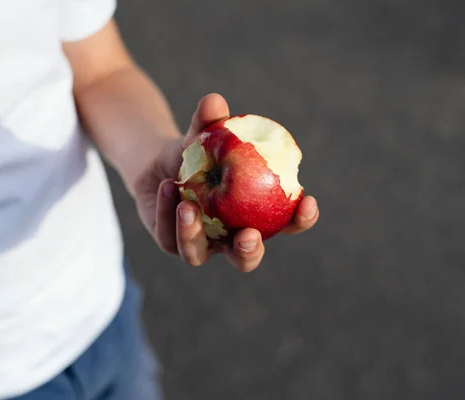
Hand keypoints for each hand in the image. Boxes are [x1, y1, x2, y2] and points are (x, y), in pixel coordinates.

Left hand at [132, 93, 318, 271]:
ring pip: (198, 254)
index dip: (301, 219)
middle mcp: (228, 238)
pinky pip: (169, 236)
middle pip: (245, 258)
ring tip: (188, 206)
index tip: (307, 201)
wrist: (157, 164)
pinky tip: (167, 188)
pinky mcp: (170, 243)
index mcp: (254, 215)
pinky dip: (167, 213)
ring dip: (193, 234)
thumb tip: (214, 101)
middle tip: (248, 234)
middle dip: (249, 252)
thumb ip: (209, 122)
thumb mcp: (201, 135)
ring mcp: (199, 245)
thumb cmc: (194, 152)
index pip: (286, 224)